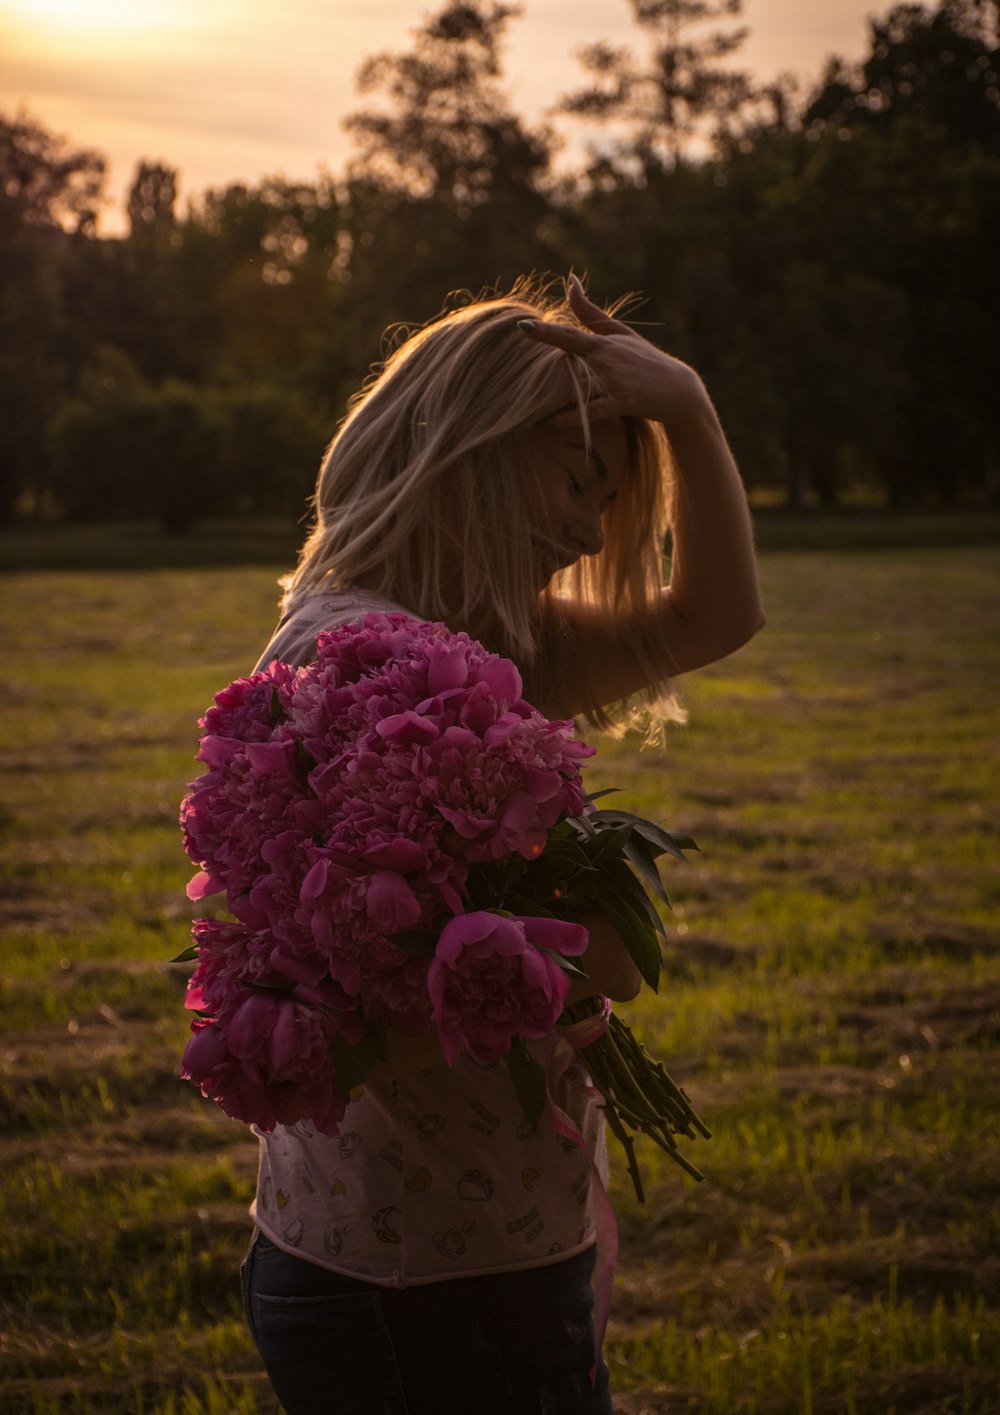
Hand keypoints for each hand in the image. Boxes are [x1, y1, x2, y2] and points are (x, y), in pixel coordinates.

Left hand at [518, 275, 709, 429]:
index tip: (522, 327)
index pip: (569, 335)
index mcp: (602, 343)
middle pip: (568, 361)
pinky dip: (569, 419)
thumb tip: (570, 281)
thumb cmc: (643, 360)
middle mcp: (606, 359)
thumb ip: (589, 312)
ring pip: (577, 388)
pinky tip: (547, 425)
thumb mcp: (618, 333)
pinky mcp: (623, 402)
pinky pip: (591, 411)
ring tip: (521, 406)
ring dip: (550, 397)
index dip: (545, 332)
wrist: (677, 390)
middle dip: (542, 365)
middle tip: (513, 368)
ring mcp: (615, 381)